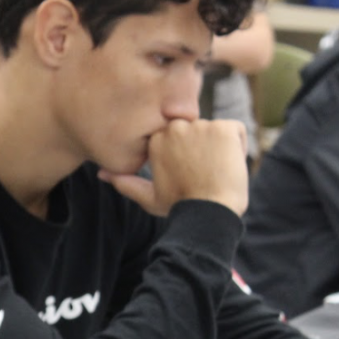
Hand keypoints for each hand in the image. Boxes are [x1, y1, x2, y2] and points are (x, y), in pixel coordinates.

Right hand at [99, 118, 248, 217]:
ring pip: (216, 131)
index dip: (186, 157)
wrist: (208, 213)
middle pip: (196, 131)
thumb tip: (101, 174)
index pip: (178, 137)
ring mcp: (200, 125)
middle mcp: (175, 127)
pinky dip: (238, 147)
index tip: (189, 176)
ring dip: (220, 149)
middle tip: (203, 176)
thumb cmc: (179, 207)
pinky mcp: (224, 127)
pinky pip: (236, 131)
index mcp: (155, 141)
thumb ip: (125, 182)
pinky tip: (229, 167)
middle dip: (202, 150)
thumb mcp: (148, 196)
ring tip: (215, 174)